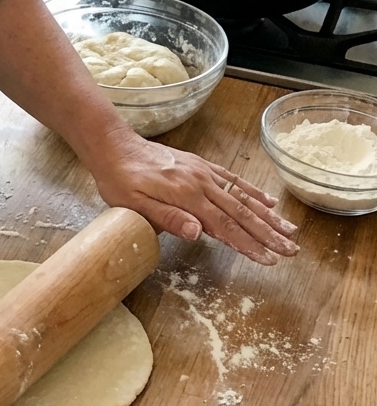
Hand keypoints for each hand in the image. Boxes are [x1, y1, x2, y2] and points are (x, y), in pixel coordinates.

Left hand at [93, 128, 298, 264]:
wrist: (114, 146)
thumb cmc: (120, 180)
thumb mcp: (134, 205)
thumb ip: (168, 218)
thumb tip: (199, 233)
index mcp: (186, 196)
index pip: (224, 226)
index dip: (248, 244)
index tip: (269, 259)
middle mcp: (200, 183)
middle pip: (240, 212)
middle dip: (267, 233)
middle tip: (291, 249)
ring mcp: (202, 173)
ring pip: (241, 196)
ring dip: (267, 214)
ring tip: (290, 229)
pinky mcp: (199, 166)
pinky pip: (231, 179)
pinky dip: (251, 191)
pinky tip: (268, 201)